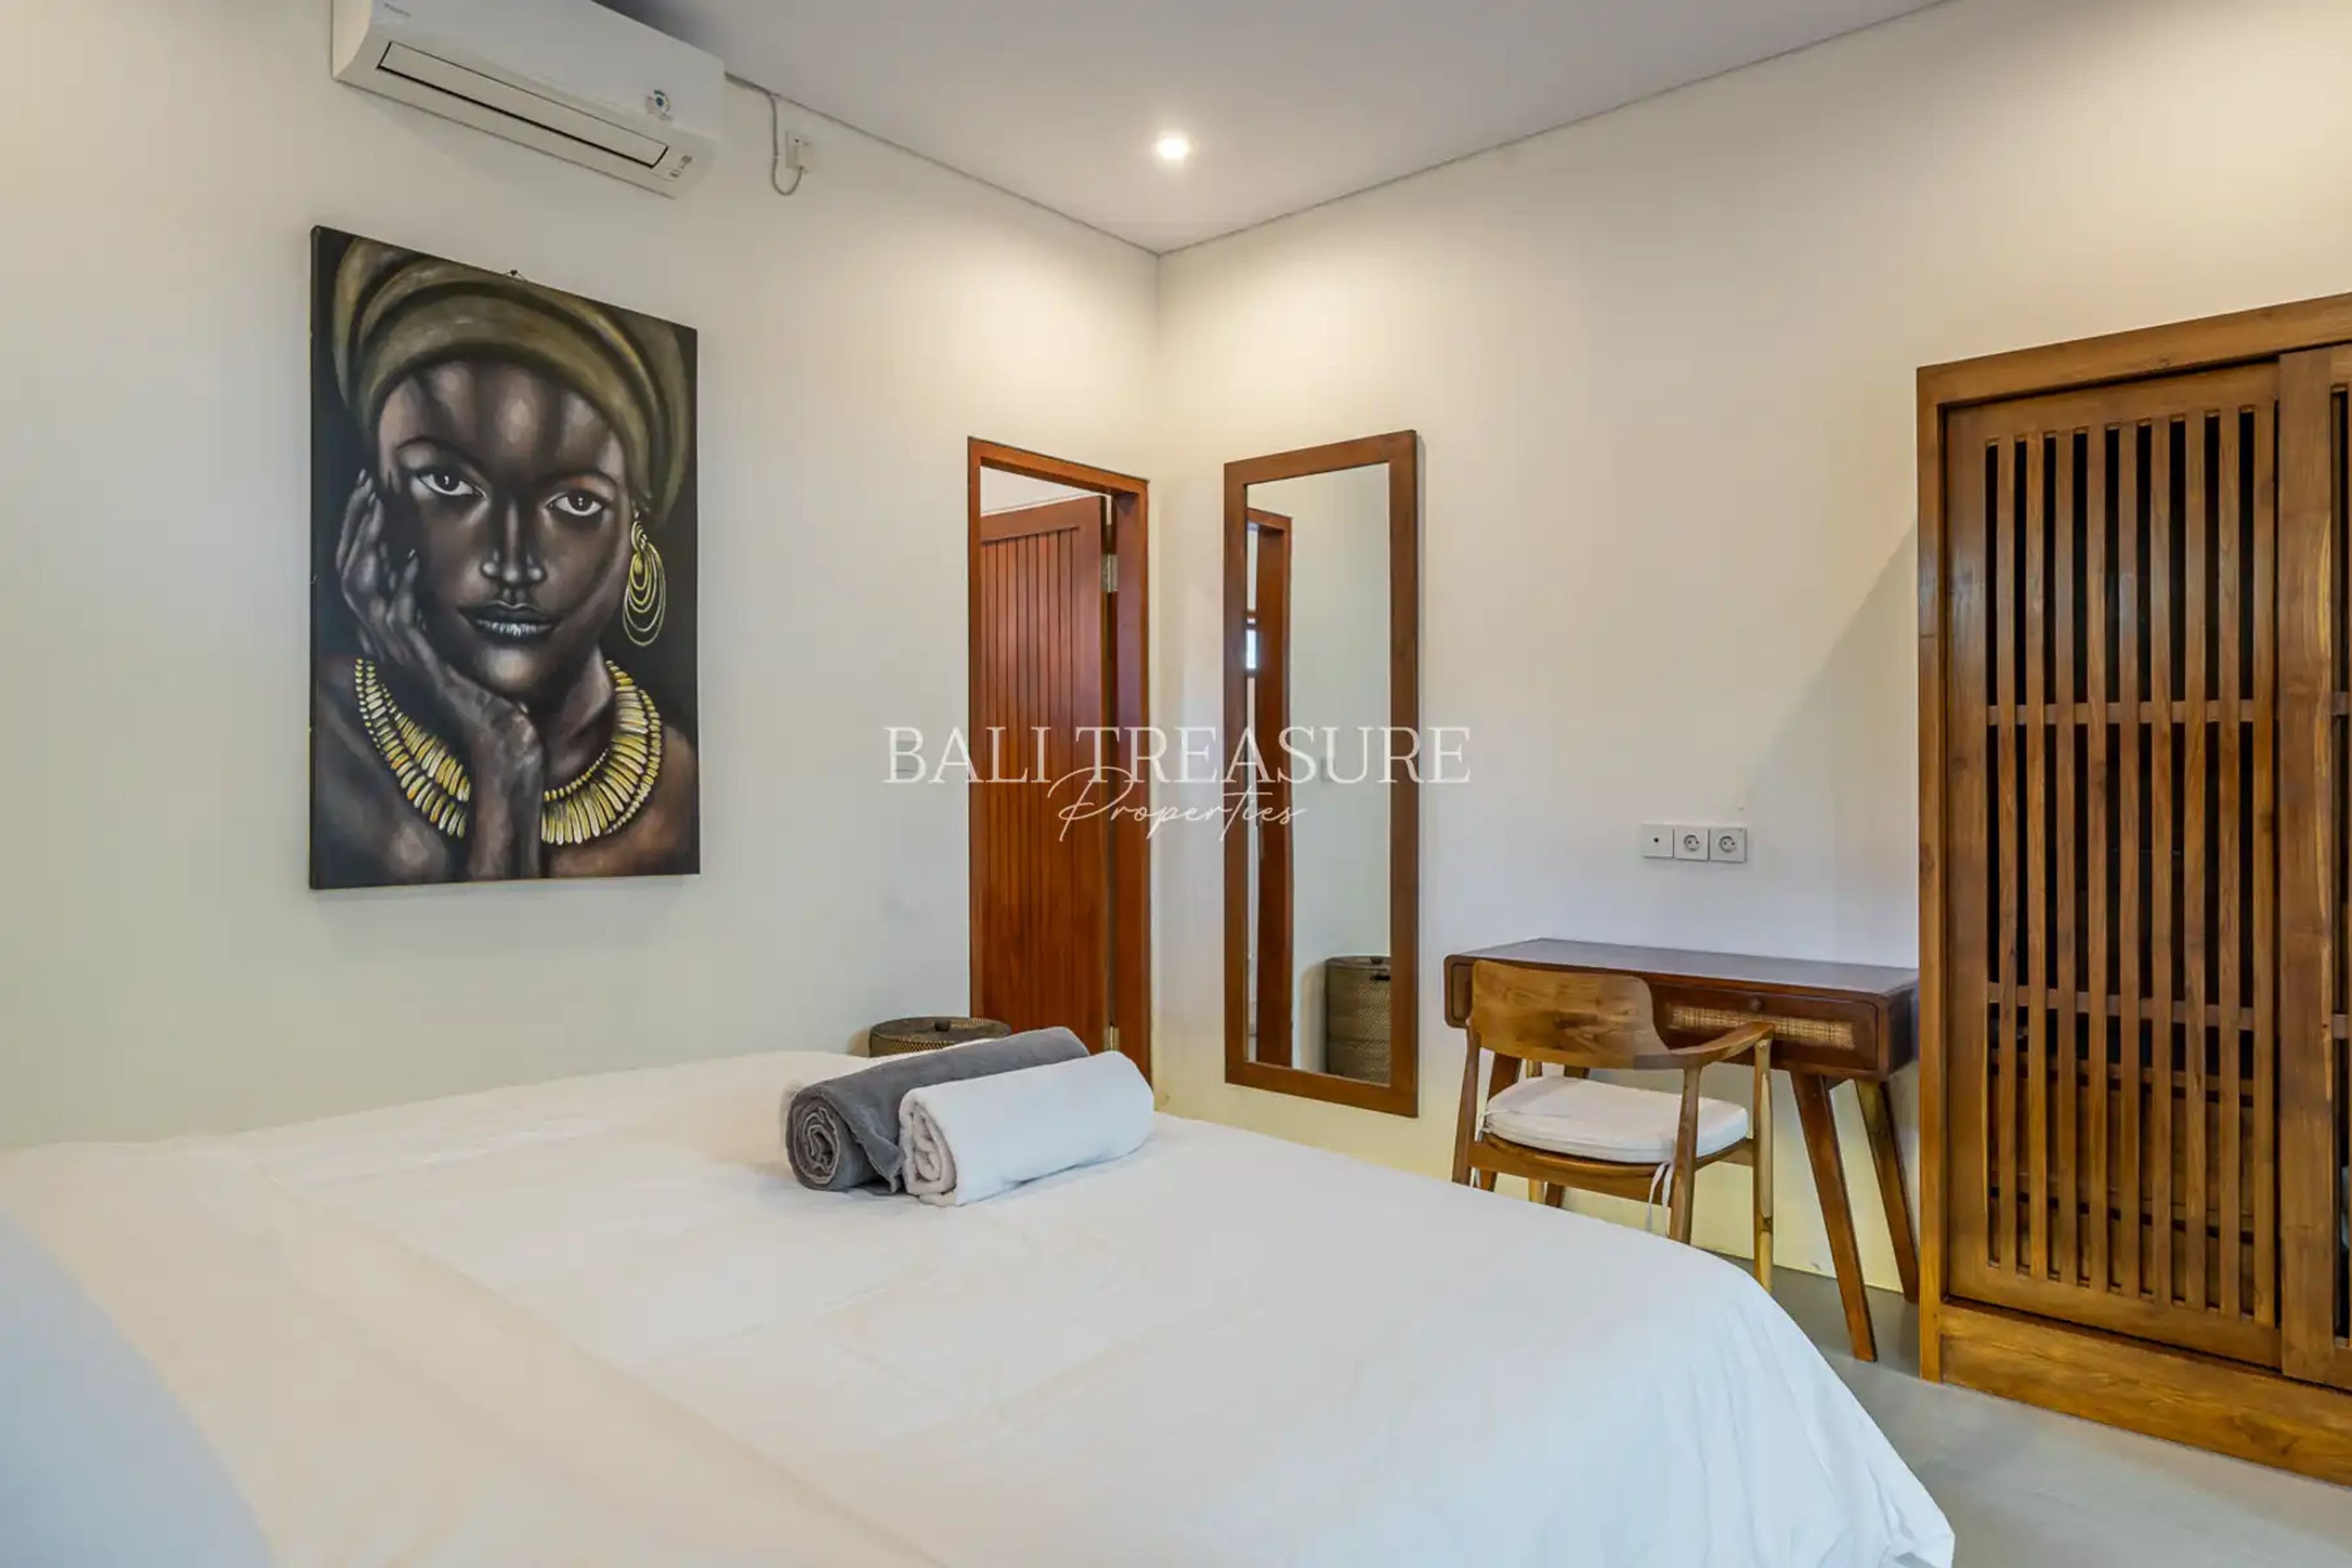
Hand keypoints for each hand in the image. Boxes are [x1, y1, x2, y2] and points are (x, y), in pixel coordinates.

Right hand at [336, 471, 543, 877]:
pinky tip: (405, 558)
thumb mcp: (468, 644)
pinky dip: (396, 586)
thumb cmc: (495, 696)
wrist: (505, 745)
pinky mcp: (419, 668)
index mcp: (395, 635)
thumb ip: (453, 613)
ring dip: (369, 544)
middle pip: (351, 571)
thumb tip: (449, 574)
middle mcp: (387, 644)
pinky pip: (395, 620)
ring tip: (380, 505)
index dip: (364, 530)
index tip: (376, 489)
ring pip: (363, 590)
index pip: (363, 571)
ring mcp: (398, 657)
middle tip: (371, 483)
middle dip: (359, 525)